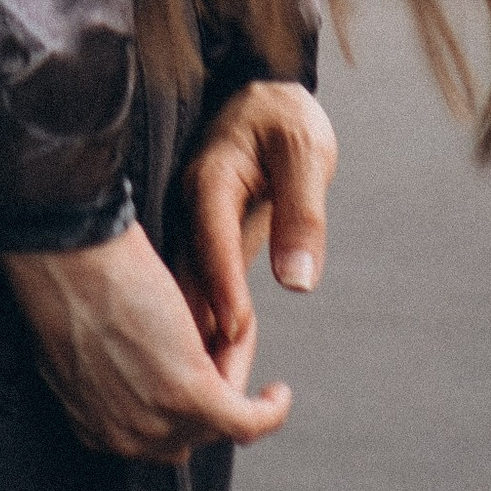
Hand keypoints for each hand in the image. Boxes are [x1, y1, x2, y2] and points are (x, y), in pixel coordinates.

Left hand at [1, 223, 294, 463]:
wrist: (65, 253)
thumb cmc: (62, 276)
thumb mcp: (66, 341)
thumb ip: (87, 370)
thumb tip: (105, 367)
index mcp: (92, 426)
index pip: (147, 441)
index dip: (168, 410)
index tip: (182, 378)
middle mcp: (126, 437)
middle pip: (186, 437)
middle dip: (200, 402)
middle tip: (210, 348)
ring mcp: (161, 420)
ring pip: (220, 420)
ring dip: (232, 387)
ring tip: (232, 343)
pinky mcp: (194, 394)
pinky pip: (248, 419)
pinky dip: (269, 409)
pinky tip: (277, 392)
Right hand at [176, 80, 338, 392]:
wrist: (266, 96)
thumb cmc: (287, 120)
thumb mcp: (304, 152)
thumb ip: (301, 213)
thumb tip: (299, 282)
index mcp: (210, 181)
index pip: (212, 240)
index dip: (223, 290)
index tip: (233, 333)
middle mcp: (190, 210)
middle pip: (189, 279)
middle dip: (204, 336)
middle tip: (226, 389)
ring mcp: (189, 229)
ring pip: (185, 295)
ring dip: (199, 343)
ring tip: (218, 395)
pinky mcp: (197, 245)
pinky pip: (194, 294)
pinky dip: (201, 331)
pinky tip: (214, 365)